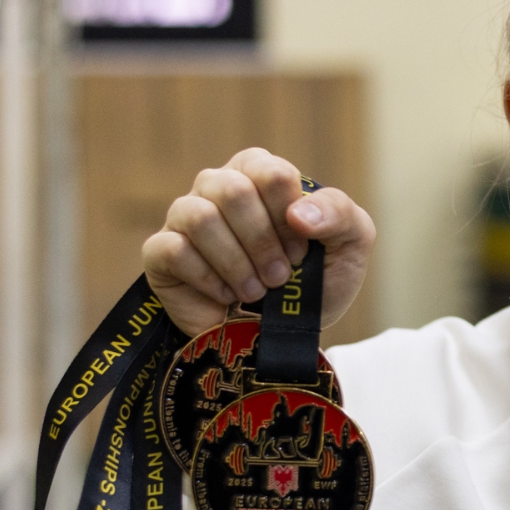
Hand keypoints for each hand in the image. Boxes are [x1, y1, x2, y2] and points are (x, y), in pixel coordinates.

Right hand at [142, 148, 375, 335]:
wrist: (282, 337)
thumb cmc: (315, 281)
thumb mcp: (349, 245)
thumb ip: (340, 214)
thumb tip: (299, 213)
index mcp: (260, 173)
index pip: (270, 171)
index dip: (288, 217)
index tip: (301, 252)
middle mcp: (218, 185)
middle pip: (232, 190)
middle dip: (262, 242)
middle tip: (279, 276)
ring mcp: (184, 216)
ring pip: (200, 217)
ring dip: (236, 262)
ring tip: (255, 291)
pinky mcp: (160, 253)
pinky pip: (174, 250)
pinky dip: (208, 279)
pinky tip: (226, 296)